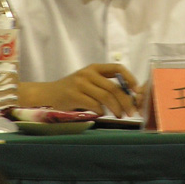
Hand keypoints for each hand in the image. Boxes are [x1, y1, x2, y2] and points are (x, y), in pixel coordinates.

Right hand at [20, 64, 139, 117]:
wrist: (47, 95)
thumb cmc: (72, 91)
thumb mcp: (88, 82)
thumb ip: (104, 85)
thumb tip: (127, 98)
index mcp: (94, 68)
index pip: (117, 68)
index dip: (130, 79)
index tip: (137, 91)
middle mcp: (88, 73)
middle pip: (114, 87)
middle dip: (126, 101)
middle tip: (131, 112)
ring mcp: (80, 83)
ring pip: (106, 96)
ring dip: (116, 108)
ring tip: (119, 116)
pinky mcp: (74, 95)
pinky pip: (94, 104)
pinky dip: (101, 111)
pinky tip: (101, 114)